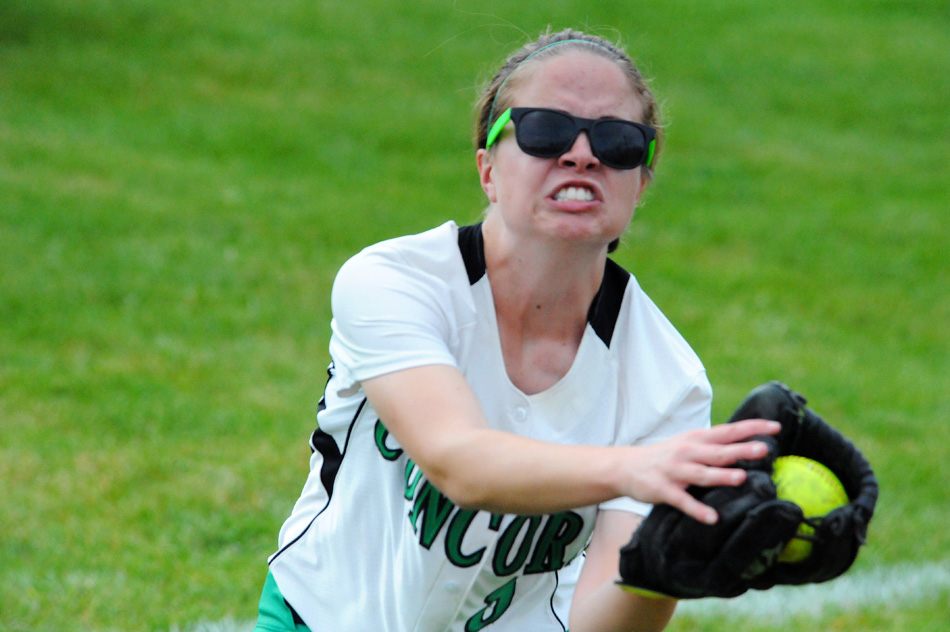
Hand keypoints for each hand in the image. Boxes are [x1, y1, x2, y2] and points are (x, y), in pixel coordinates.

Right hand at [623, 419, 780, 523]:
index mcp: (696, 439)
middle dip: (740, 450)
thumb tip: (747, 445)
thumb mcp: (688, 444)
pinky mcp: (662, 489)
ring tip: (741, 478)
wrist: (625, 467)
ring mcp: (674, 471)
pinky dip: (697, 509)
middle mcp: (687, 452)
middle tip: (763, 450)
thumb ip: (714, 445)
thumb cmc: (664, 456)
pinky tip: (712, 517)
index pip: (728, 431)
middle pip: (718, 451)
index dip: (751, 429)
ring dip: (721, 476)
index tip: (775, 428)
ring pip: (701, 474)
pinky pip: (682, 500)